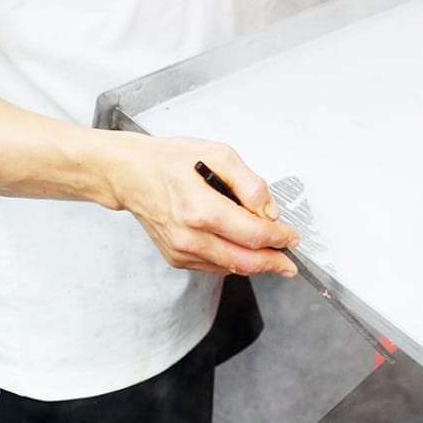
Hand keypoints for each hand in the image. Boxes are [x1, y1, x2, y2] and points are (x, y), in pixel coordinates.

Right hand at [101, 133, 298, 276]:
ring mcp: (181, 251)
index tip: (292, 237)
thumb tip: (270, 211)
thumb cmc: (170, 161)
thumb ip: (250, 184)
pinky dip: (232, 260)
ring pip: (230, 268)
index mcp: (201, 209)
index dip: (279, 238)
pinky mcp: (175, 258)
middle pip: (245, 261)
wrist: (131, 175)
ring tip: (270, 254)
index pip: (253, 234)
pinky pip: (213, 266)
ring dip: (254, 263)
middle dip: (273, 262)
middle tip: (290, 262)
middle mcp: (190, 237)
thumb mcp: (219, 154)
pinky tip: (238, 247)